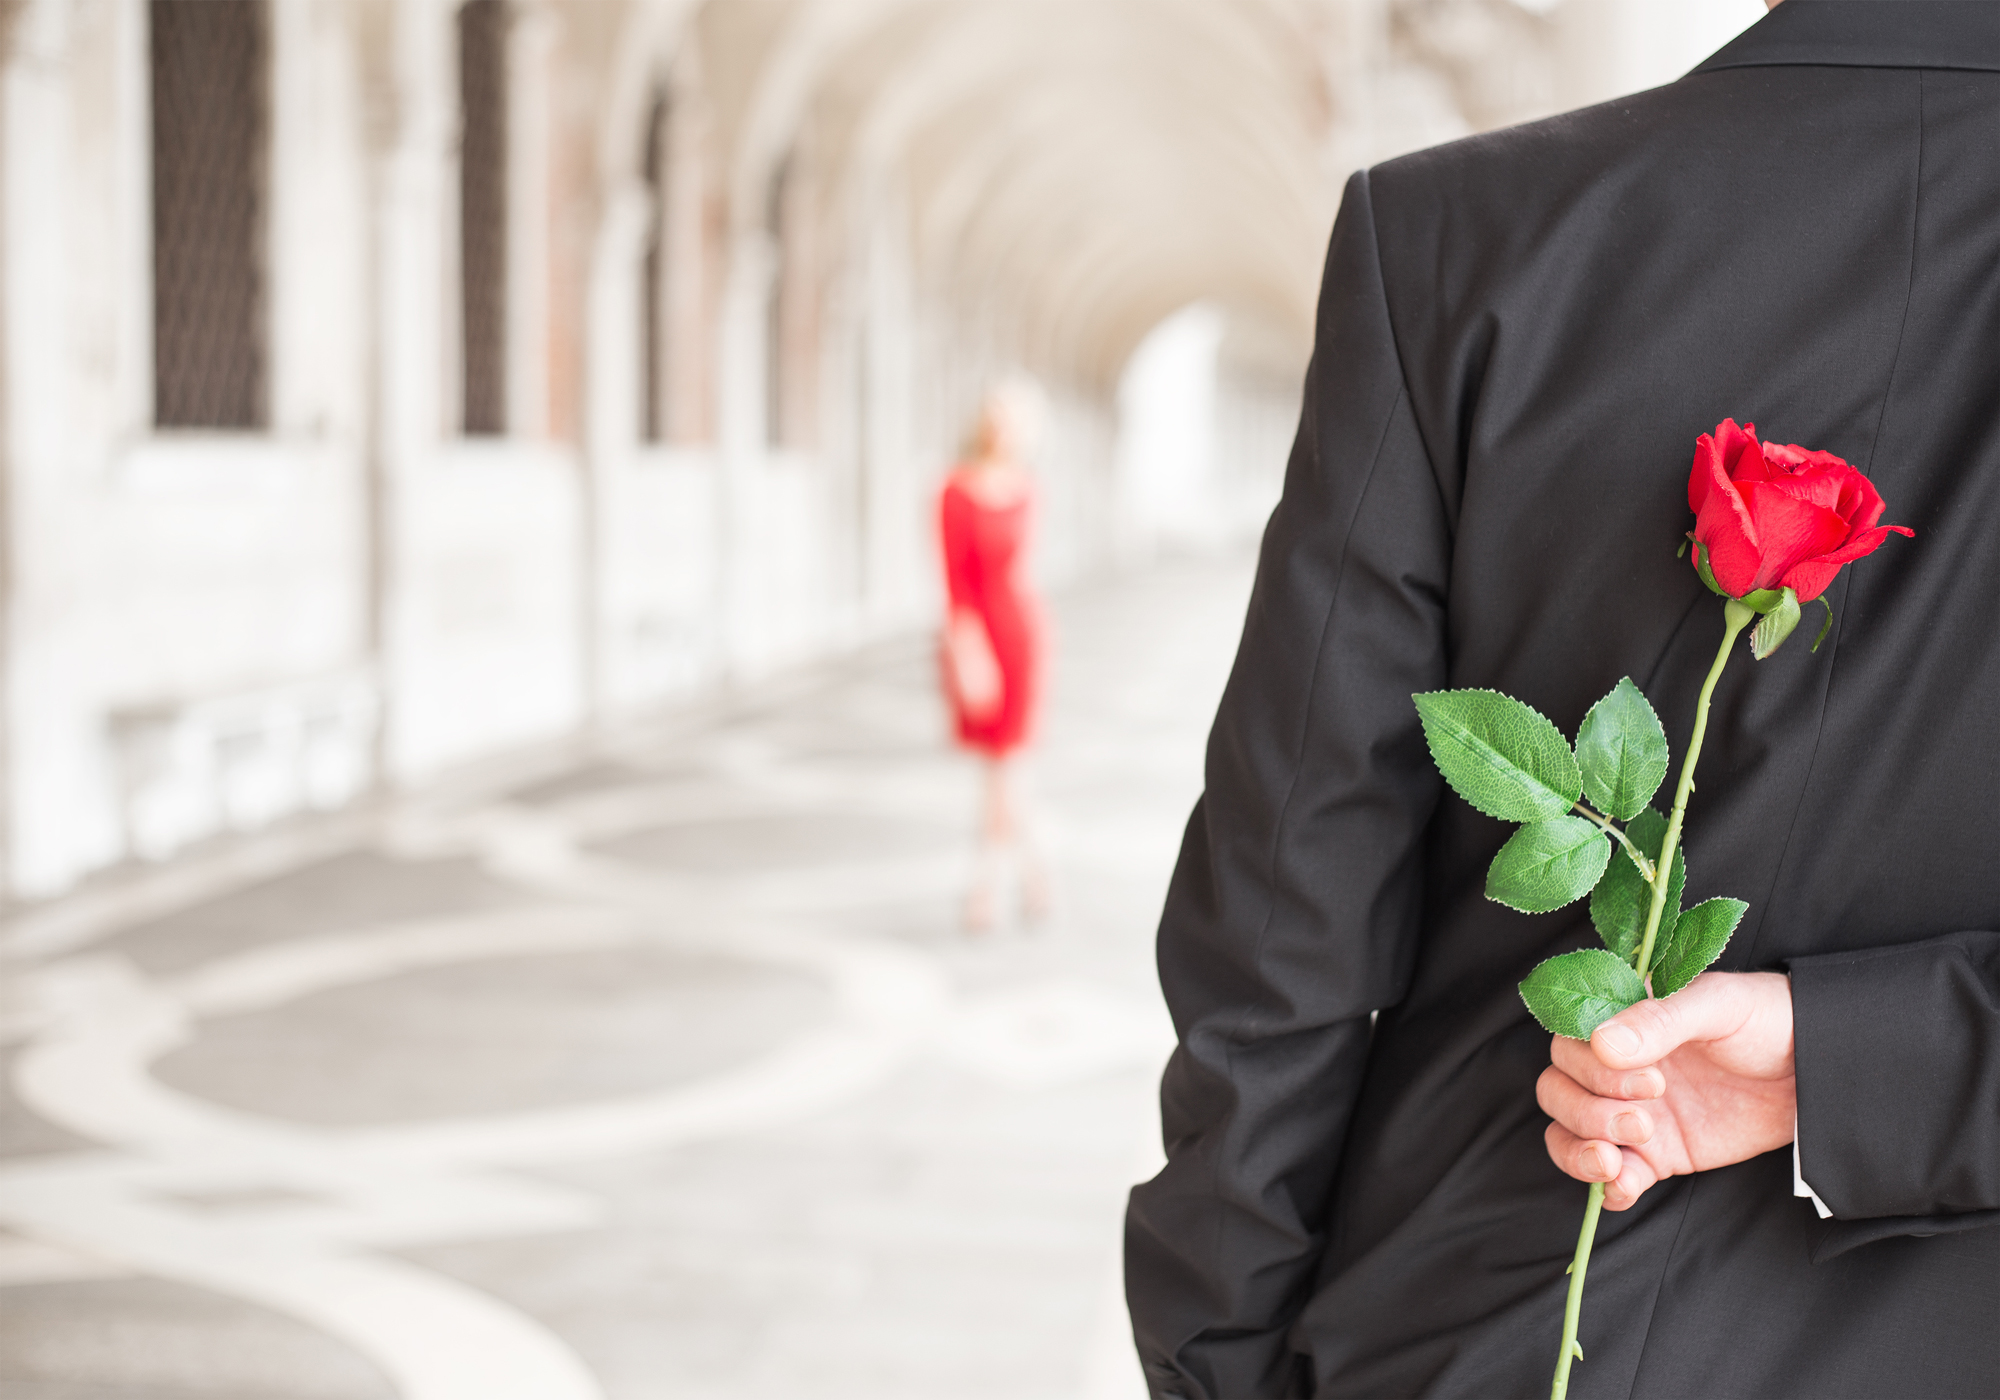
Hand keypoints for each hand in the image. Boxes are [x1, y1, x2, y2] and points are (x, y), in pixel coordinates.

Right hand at [1537, 970, 1795, 1209]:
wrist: (1819, 1074)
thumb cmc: (1768, 1020)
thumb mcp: (1717, 1005)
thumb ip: (1660, 1021)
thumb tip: (1603, 1044)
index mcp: (1622, 1021)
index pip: (1568, 1044)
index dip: (1592, 1068)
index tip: (1651, 1079)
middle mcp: (1615, 1066)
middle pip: (1557, 1091)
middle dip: (1587, 1113)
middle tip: (1644, 1120)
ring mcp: (1632, 1112)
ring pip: (1569, 1133)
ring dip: (1581, 1151)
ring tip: (1620, 1161)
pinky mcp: (1657, 1155)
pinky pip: (1611, 1176)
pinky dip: (1608, 1187)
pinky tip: (1626, 1187)